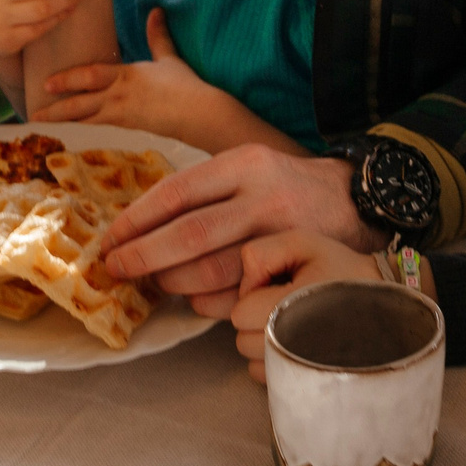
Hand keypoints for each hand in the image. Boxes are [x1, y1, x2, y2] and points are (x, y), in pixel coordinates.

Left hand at [37, 9, 252, 147]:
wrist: (200, 115)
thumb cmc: (185, 86)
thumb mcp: (169, 59)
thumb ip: (157, 35)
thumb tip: (156, 10)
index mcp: (127, 76)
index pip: (90, 76)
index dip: (67, 79)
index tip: (48, 82)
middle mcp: (120, 97)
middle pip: (81, 104)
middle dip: (57, 108)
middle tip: (35, 112)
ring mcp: (123, 117)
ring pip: (87, 121)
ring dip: (65, 123)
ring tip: (45, 128)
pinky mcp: (129, 131)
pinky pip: (100, 131)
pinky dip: (82, 132)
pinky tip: (70, 136)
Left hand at [100, 141, 379, 316]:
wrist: (355, 199)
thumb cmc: (284, 187)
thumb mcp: (246, 170)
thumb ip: (204, 193)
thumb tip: (141, 230)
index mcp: (242, 163)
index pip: (178, 191)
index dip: (138, 219)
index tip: (110, 239)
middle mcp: (262, 194)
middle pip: (192, 232)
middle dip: (147, 255)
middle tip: (117, 269)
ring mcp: (283, 232)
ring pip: (216, 267)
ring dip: (176, 282)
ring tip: (155, 284)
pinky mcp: (295, 265)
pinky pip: (243, 291)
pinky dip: (211, 301)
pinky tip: (195, 300)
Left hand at [228, 231, 383, 381]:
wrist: (386, 306)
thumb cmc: (343, 271)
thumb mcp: (303, 242)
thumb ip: (261, 252)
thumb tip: (244, 281)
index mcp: (291, 309)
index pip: (241, 312)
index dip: (254, 294)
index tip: (278, 286)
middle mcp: (293, 347)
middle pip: (243, 339)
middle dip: (257, 319)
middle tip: (289, 303)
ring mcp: (301, 370)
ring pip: (253, 360)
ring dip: (264, 341)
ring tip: (296, 322)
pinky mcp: (306, 382)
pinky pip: (268, 375)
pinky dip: (274, 360)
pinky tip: (296, 342)